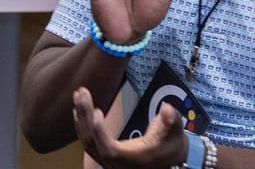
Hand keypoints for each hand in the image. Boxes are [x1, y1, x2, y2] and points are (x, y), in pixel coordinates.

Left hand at [72, 87, 186, 168]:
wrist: (167, 161)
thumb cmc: (170, 146)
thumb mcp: (175, 132)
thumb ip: (172, 120)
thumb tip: (167, 109)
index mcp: (133, 158)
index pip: (110, 149)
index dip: (100, 133)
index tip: (96, 112)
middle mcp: (118, 163)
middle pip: (93, 143)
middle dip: (85, 117)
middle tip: (82, 93)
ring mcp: (109, 161)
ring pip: (88, 143)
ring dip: (82, 118)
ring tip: (79, 95)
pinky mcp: (106, 156)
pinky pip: (89, 143)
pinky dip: (82, 126)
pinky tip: (79, 110)